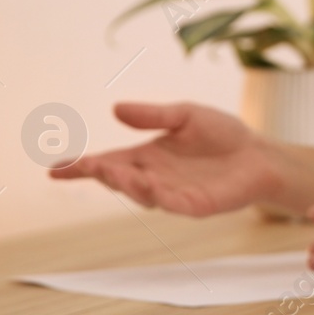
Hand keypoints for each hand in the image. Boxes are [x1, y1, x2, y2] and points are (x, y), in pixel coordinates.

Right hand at [49, 102, 283, 216]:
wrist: (259, 154)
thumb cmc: (222, 135)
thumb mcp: (184, 115)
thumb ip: (153, 115)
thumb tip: (115, 110)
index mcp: (146, 156)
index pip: (107, 163)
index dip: (80, 168)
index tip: (54, 171)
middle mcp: (154, 178)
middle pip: (119, 179)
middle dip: (103, 174)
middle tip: (91, 165)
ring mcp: (173, 194)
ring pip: (142, 194)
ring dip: (127, 184)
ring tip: (114, 170)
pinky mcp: (196, 205)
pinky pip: (173, 204)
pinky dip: (160, 196)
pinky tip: (152, 185)